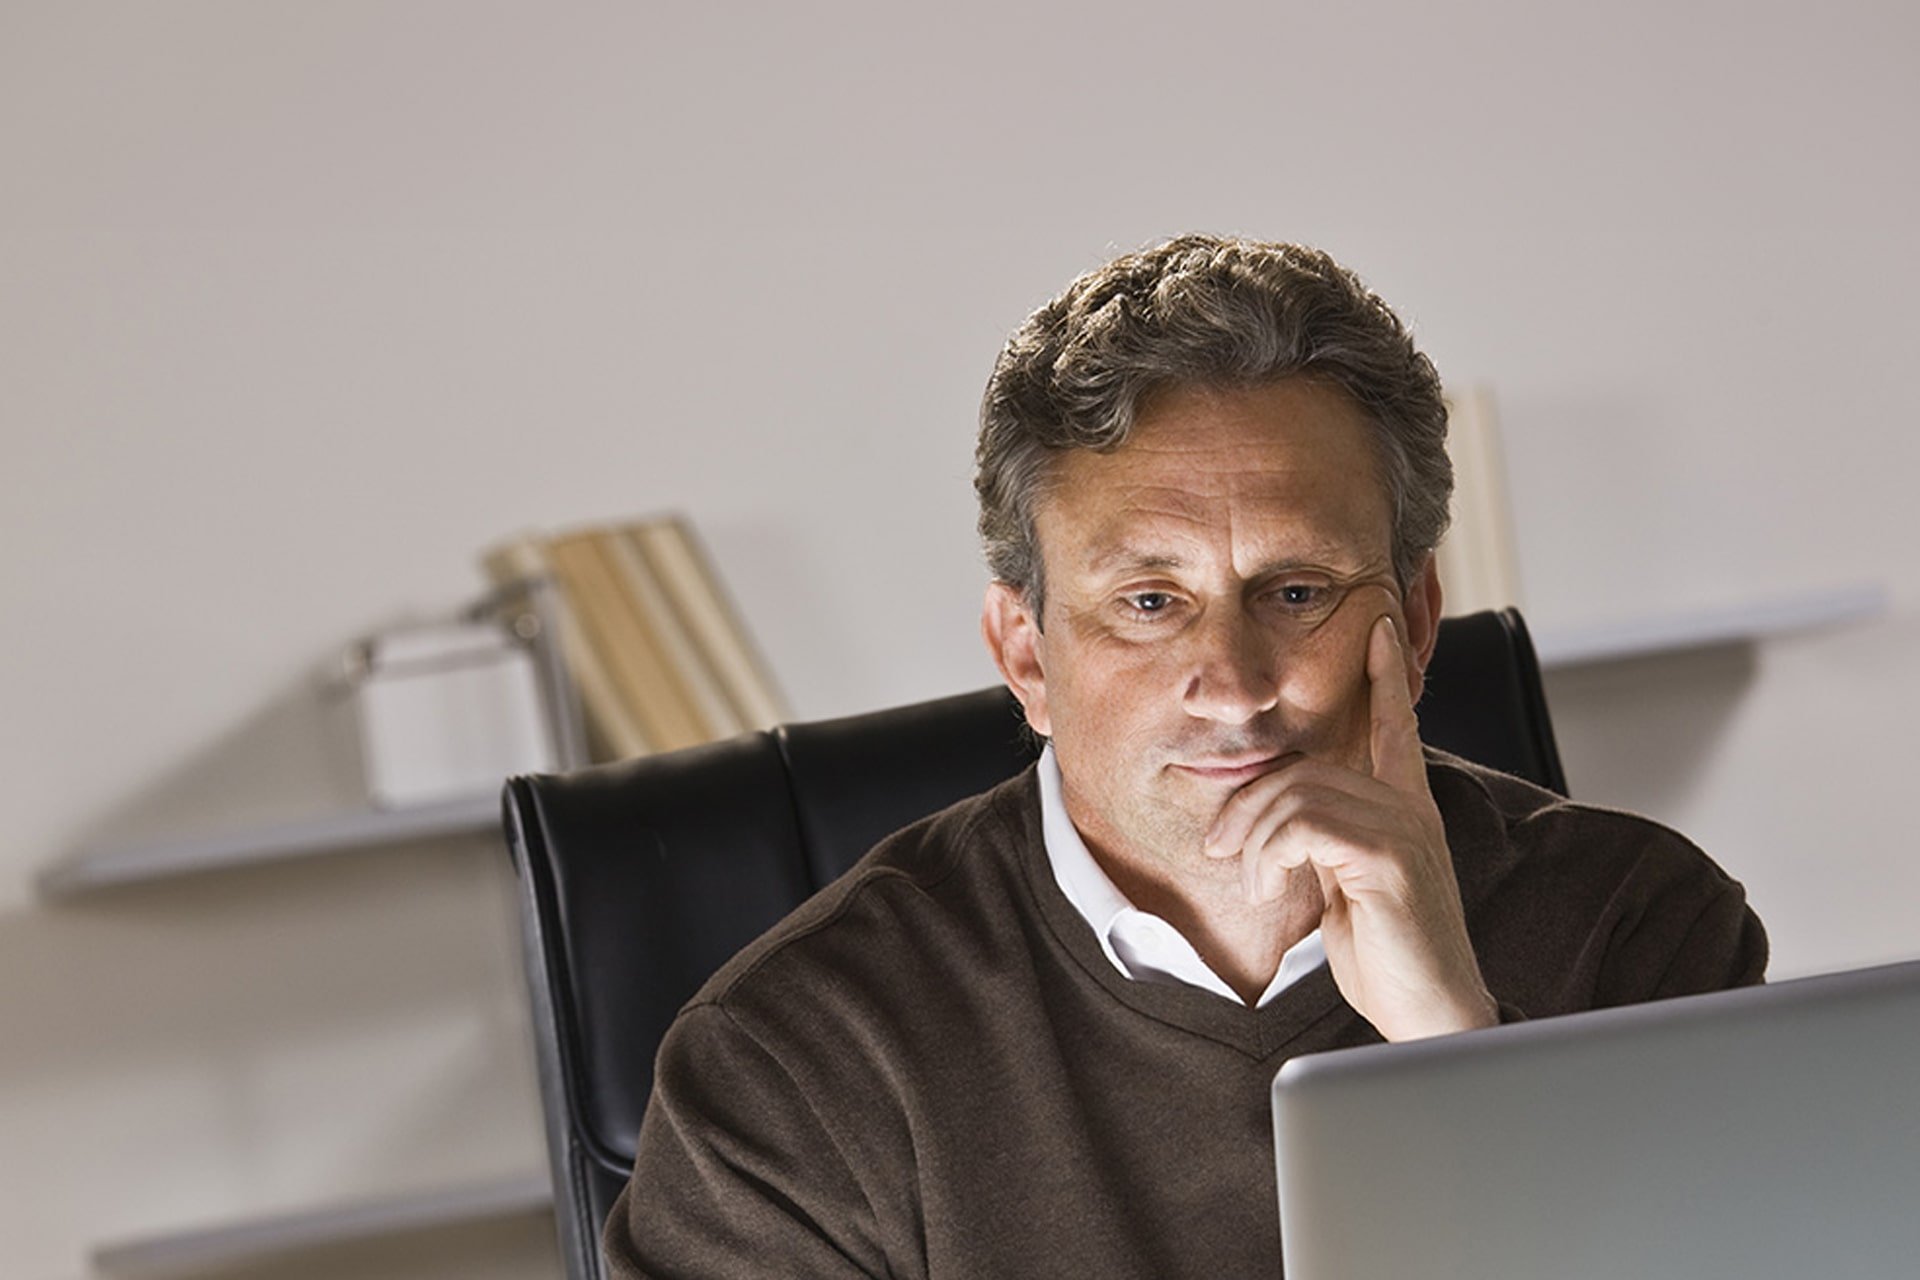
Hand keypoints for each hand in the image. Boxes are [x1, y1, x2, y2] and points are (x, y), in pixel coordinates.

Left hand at [1203, 614, 1496, 1040]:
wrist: (1432, 1018)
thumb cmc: (1390, 959)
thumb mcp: (1347, 889)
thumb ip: (1327, 845)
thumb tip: (1281, 824)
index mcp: (1405, 810)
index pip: (1397, 725)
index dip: (1387, 674)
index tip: (1379, 627)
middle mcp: (1411, 809)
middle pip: (1305, 769)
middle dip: (1247, 805)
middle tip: (1219, 848)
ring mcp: (1405, 830)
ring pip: (1297, 794)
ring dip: (1252, 839)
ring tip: (1248, 881)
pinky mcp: (1390, 859)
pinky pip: (1303, 827)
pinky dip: (1268, 855)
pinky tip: (1266, 888)